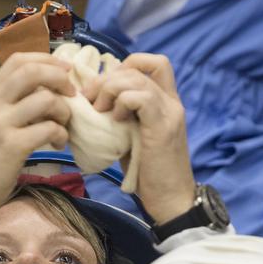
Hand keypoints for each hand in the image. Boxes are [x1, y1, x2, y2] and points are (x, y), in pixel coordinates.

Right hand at [0, 52, 75, 216]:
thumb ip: (14, 102)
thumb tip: (49, 89)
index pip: (18, 60)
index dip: (47, 59)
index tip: (65, 70)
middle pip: (32, 71)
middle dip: (60, 78)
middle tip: (72, 95)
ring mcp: (1, 123)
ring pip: (46, 99)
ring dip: (64, 111)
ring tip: (63, 126)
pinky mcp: (13, 145)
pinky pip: (49, 128)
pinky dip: (61, 134)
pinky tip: (58, 144)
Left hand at [85, 53, 195, 222]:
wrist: (171, 200)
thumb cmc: (149, 174)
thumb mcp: (133, 137)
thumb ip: (122, 117)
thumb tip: (90, 103)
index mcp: (166, 102)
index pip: (152, 63)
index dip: (124, 65)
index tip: (105, 88)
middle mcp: (171, 102)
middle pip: (140, 66)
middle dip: (108, 77)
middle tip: (91, 100)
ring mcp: (170, 113)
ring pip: (137, 78)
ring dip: (111, 89)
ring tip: (100, 110)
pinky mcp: (163, 127)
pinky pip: (141, 97)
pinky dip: (122, 102)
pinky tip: (115, 120)